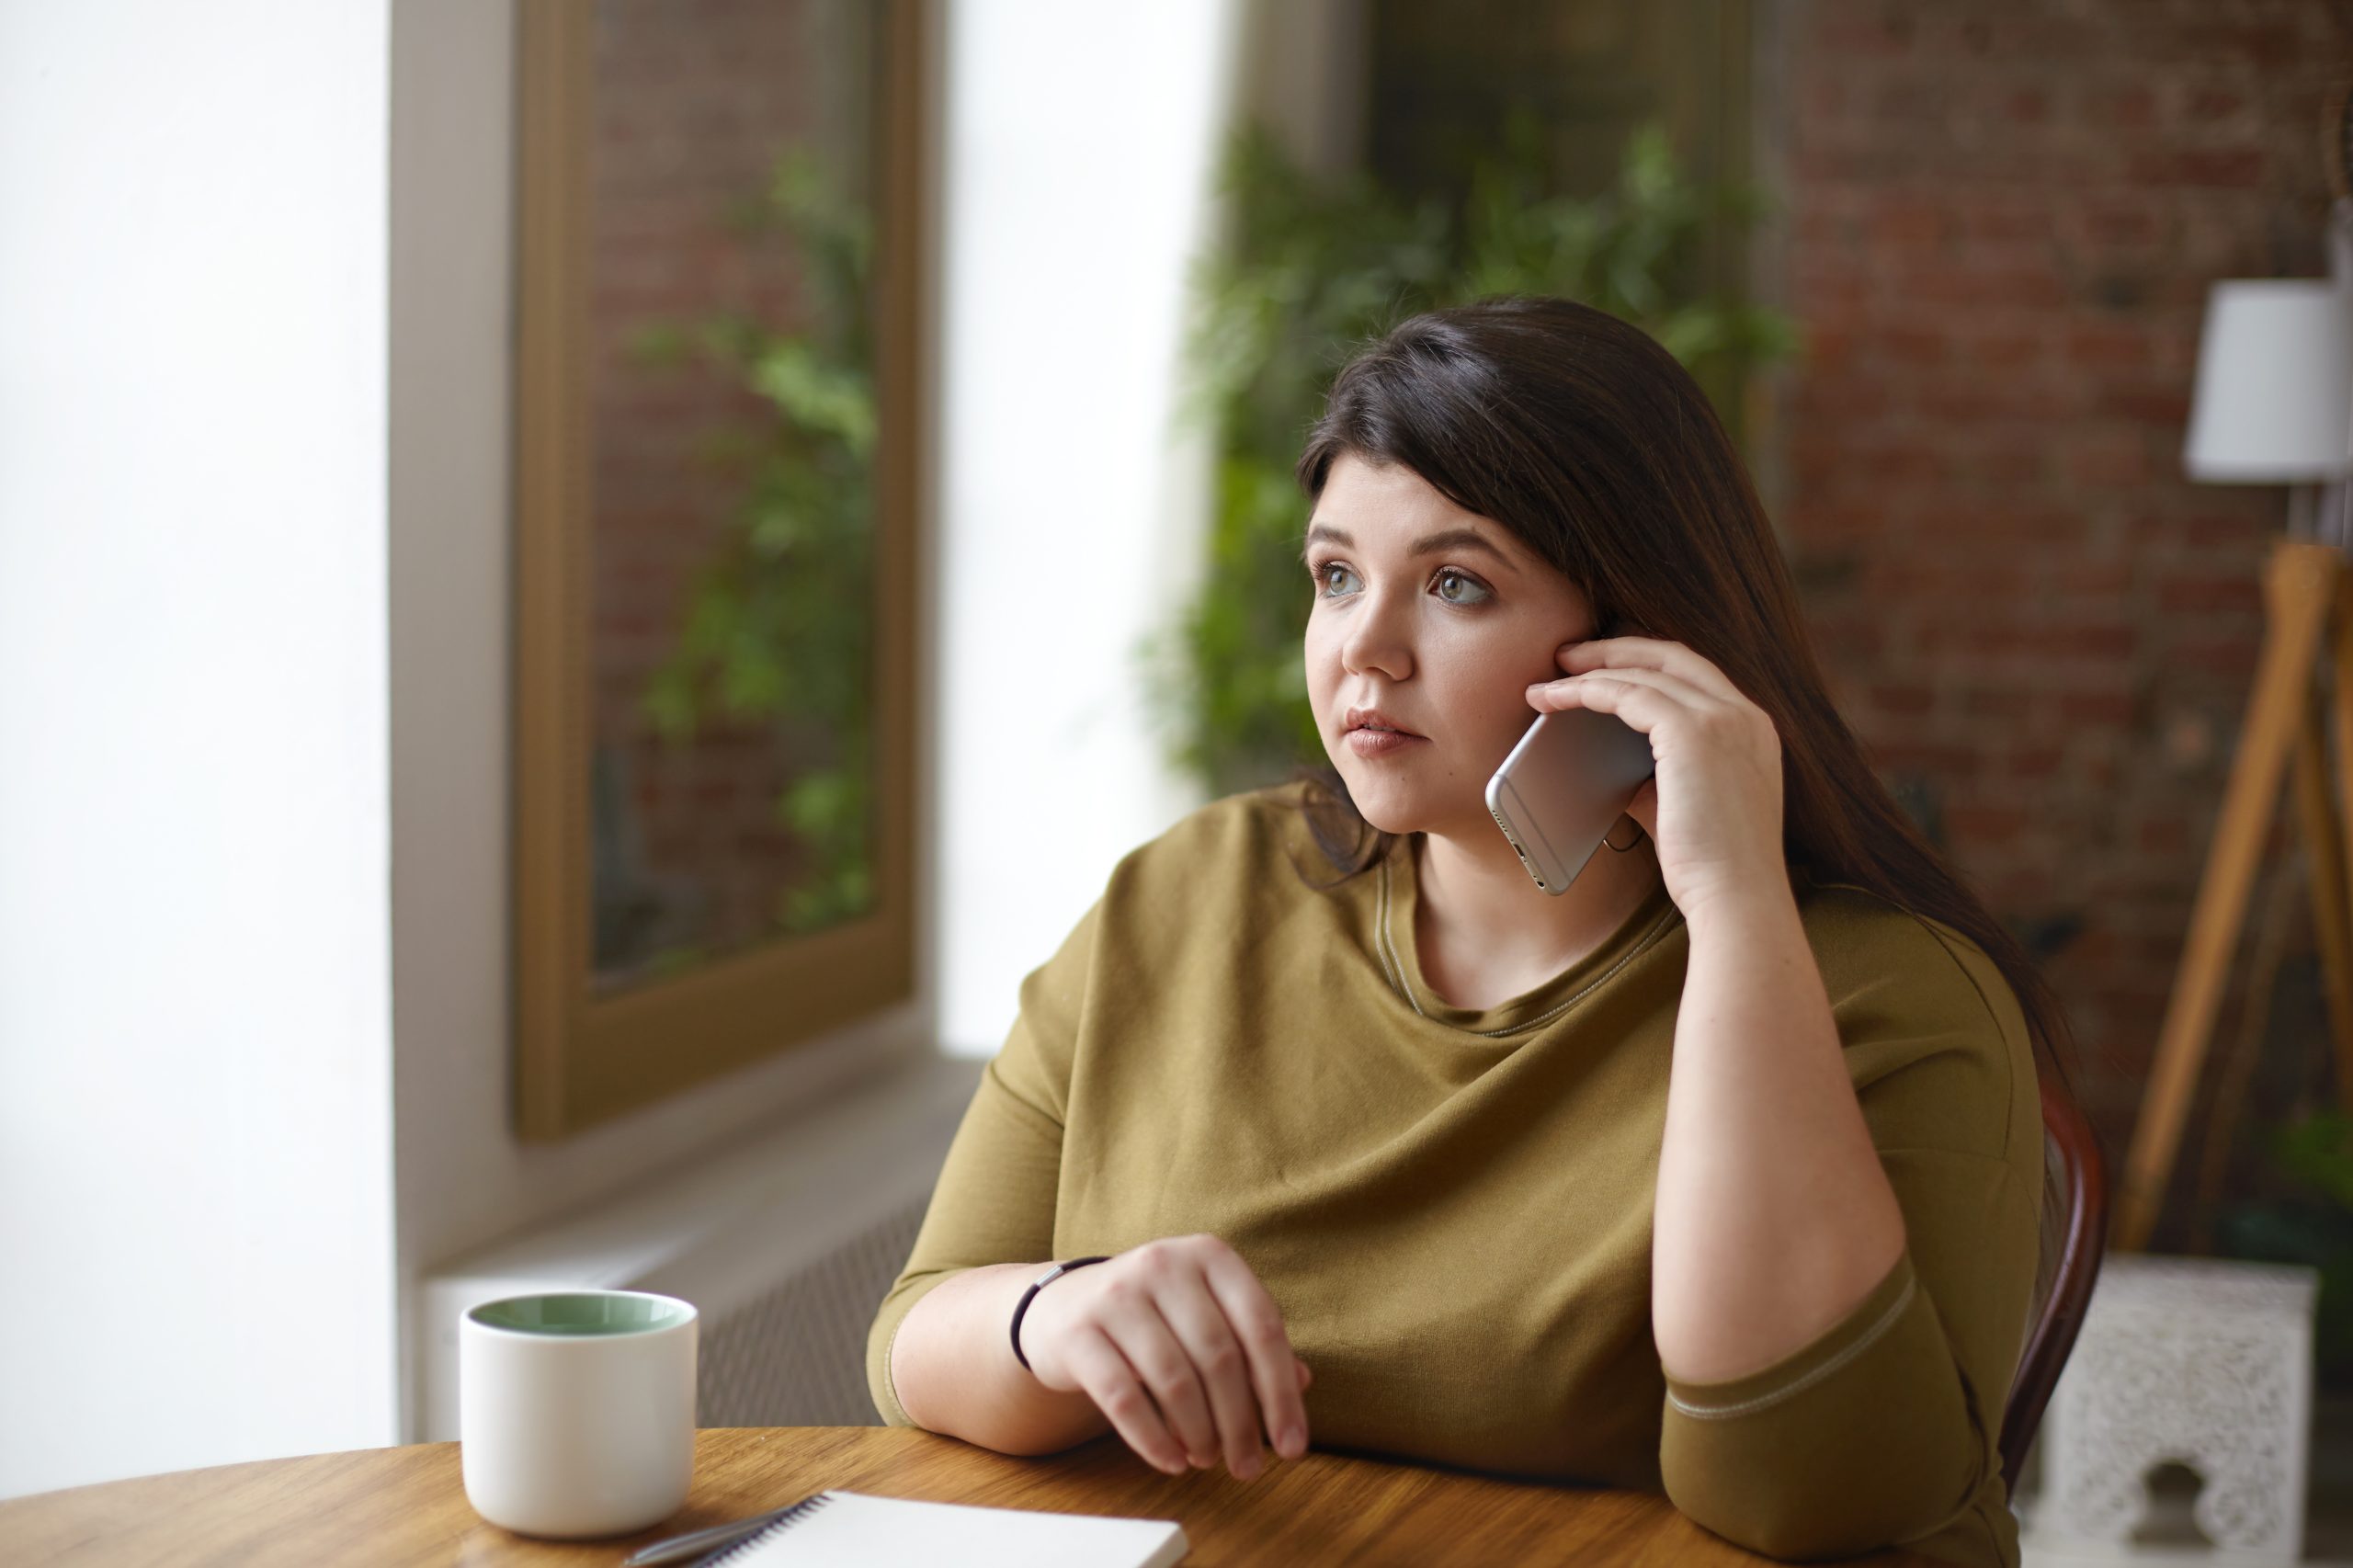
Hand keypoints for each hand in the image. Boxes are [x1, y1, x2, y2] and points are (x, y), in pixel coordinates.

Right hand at [1018, 1233, 1313, 1480]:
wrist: (1060, 1307)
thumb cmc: (1153, 1316)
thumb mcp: (1205, 1314)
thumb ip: (1251, 1344)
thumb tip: (1302, 1383)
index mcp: (1208, 1255)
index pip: (1261, 1326)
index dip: (1281, 1392)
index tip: (1292, 1447)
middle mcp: (1163, 1263)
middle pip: (1219, 1357)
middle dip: (1240, 1423)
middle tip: (1248, 1466)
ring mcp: (1115, 1294)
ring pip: (1174, 1380)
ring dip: (1199, 1435)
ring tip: (1207, 1461)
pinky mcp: (1076, 1331)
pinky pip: (1123, 1397)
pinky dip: (1153, 1439)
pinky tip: (1171, 1462)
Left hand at [1526, 635, 1787, 921]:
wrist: (1736, 900)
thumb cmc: (1709, 868)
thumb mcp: (1683, 805)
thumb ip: (1653, 775)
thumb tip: (1607, 765)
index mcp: (1751, 729)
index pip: (1694, 676)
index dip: (1645, 664)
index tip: (1604, 667)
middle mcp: (1745, 715)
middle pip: (1672, 657)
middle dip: (1616, 650)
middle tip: (1568, 655)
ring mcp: (1724, 718)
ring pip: (1645, 671)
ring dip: (1591, 668)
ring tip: (1550, 678)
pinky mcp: (1693, 732)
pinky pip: (1627, 693)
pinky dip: (1586, 690)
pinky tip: (1555, 698)